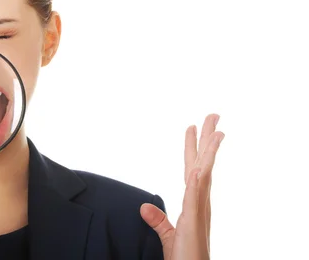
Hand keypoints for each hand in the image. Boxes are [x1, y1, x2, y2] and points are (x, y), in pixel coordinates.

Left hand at [140, 114, 223, 259]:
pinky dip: (197, 183)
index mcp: (195, 204)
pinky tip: (198, 169)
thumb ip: (158, 220)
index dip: (195, 148)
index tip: (194, 127)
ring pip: (205, 175)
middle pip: (204, 165)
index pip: (195, 169)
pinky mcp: (193, 223)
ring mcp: (199, 212)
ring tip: (215, 130)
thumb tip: (144, 207)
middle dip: (208, 139)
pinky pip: (195, 199)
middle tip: (213, 115)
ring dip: (209, 153)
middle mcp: (201, 203)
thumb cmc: (185, 259)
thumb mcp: (169, 236)